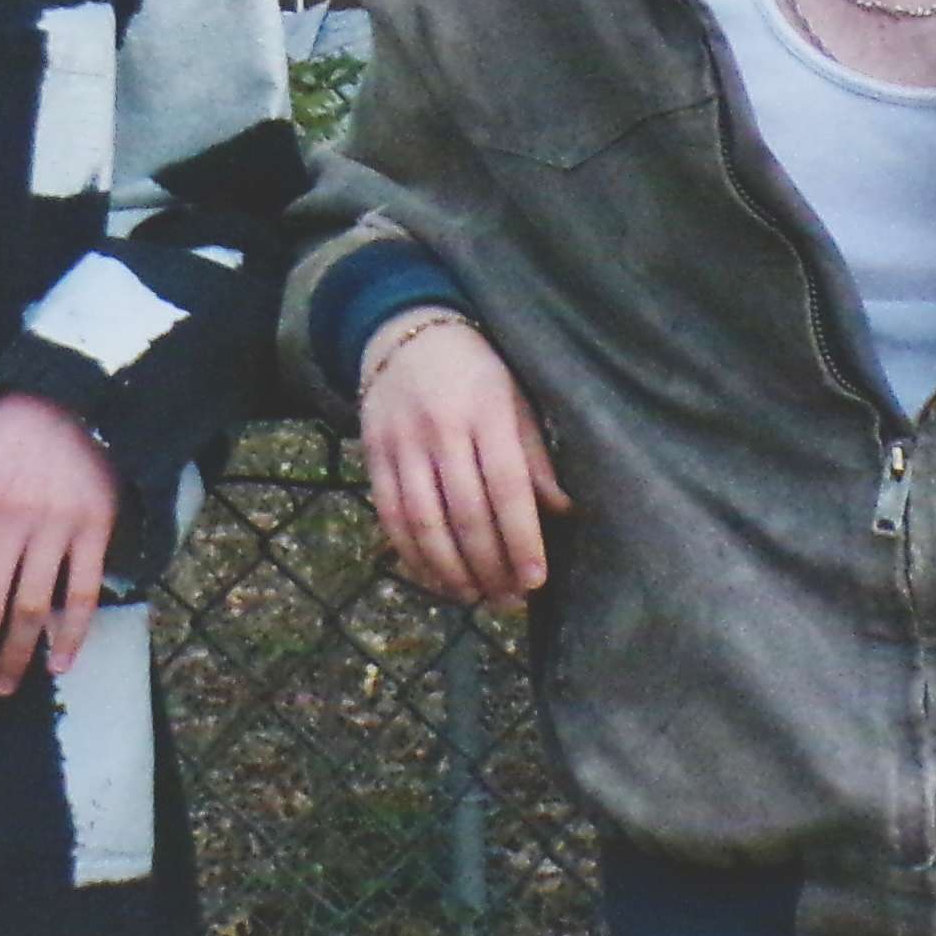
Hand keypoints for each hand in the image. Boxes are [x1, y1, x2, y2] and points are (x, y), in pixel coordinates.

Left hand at [0, 394, 120, 709]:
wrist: (78, 393)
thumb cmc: (11, 429)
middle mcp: (6, 519)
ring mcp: (54, 526)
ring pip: (31, 609)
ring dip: (15, 657)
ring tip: (2, 687)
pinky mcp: (94, 529)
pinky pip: (82, 593)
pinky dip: (72, 634)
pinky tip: (59, 662)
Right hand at [361, 310, 567, 605]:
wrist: (405, 336)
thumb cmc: (476, 373)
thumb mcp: (515, 400)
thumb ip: (534, 456)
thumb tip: (562, 510)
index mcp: (486, 412)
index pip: (507, 487)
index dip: (522, 538)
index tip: (536, 579)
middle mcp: (441, 430)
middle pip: (466, 513)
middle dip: (490, 566)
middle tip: (510, 599)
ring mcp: (401, 444)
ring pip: (425, 522)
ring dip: (451, 570)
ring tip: (475, 596)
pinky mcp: (373, 456)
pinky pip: (390, 517)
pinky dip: (412, 556)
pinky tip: (434, 579)